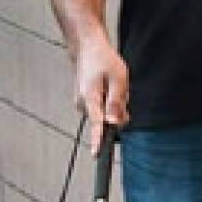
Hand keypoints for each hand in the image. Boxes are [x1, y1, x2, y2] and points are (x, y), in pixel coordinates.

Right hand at [73, 34, 128, 151]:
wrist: (87, 47)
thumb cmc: (103, 59)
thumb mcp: (118, 77)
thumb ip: (117, 101)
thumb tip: (116, 122)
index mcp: (90, 98)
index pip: (96, 124)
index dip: (98, 140)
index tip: (96, 154)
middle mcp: (83, 104)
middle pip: (108, 120)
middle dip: (118, 109)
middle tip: (119, 89)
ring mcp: (82, 103)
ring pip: (107, 113)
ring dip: (114, 102)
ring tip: (111, 83)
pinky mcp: (85, 102)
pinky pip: (103, 108)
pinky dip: (109, 99)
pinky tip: (107, 85)